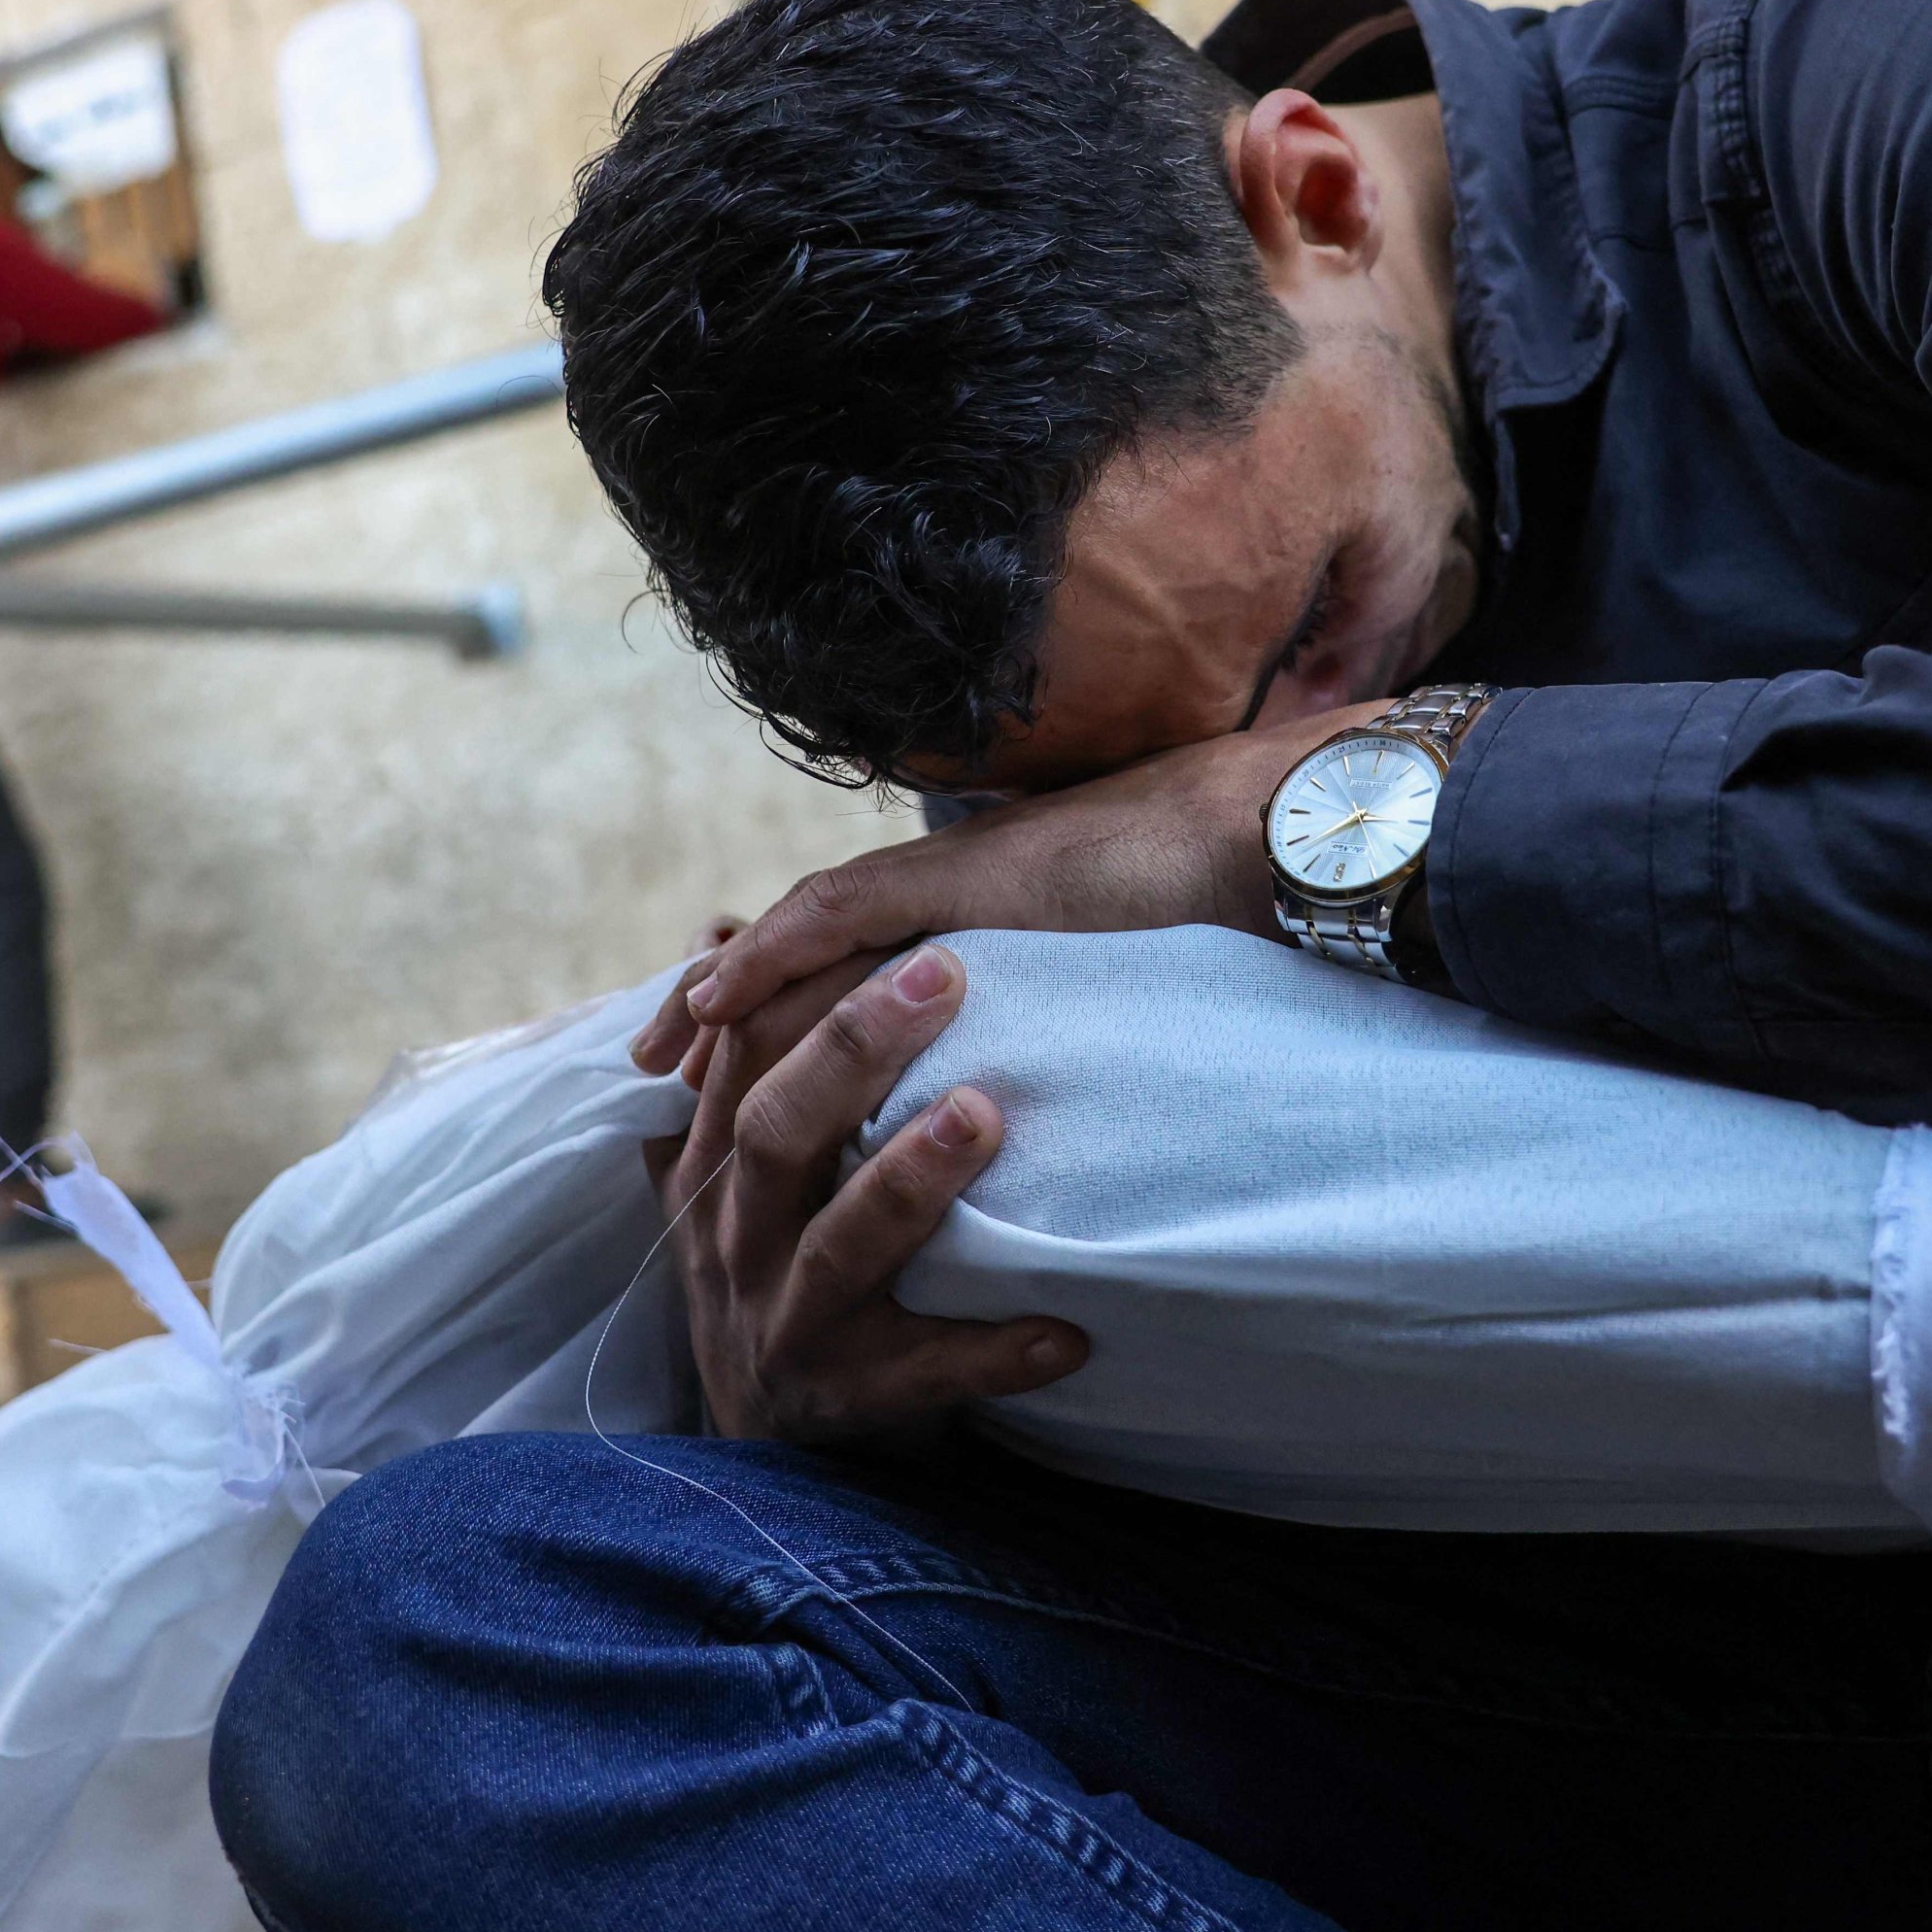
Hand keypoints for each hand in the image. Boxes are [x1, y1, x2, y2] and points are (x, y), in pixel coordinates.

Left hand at [631, 701, 1390, 1078]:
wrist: (1279, 844)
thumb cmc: (1235, 913)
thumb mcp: (1136, 992)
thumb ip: (1087, 1025)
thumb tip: (1088, 1087)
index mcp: (993, 912)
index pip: (862, 956)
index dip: (790, 1003)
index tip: (730, 1053)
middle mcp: (961, 885)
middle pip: (813, 944)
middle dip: (733, 1005)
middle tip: (652, 1058)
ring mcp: (961, 873)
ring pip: (809, 932)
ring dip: (730, 988)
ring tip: (661, 1047)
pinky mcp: (969, 876)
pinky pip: (844, 913)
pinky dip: (774, 952)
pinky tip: (718, 996)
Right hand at [649, 941, 1085, 1443]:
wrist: (762, 1439)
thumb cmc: (774, 1262)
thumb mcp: (733, 1168)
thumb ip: (739, 1058)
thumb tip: (726, 931)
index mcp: (711, 1167)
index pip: (742, 1056)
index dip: (808, 990)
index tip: (907, 938)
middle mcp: (734, 1238)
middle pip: (776, 1129)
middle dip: (853, 1051)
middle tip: (946, 977)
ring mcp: (783, 1323)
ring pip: (839, 1245)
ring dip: (909, 1178)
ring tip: (982, 1115)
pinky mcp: (842, 1400)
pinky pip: (921, 1375)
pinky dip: (990, 1353)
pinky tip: (1067, 1331)